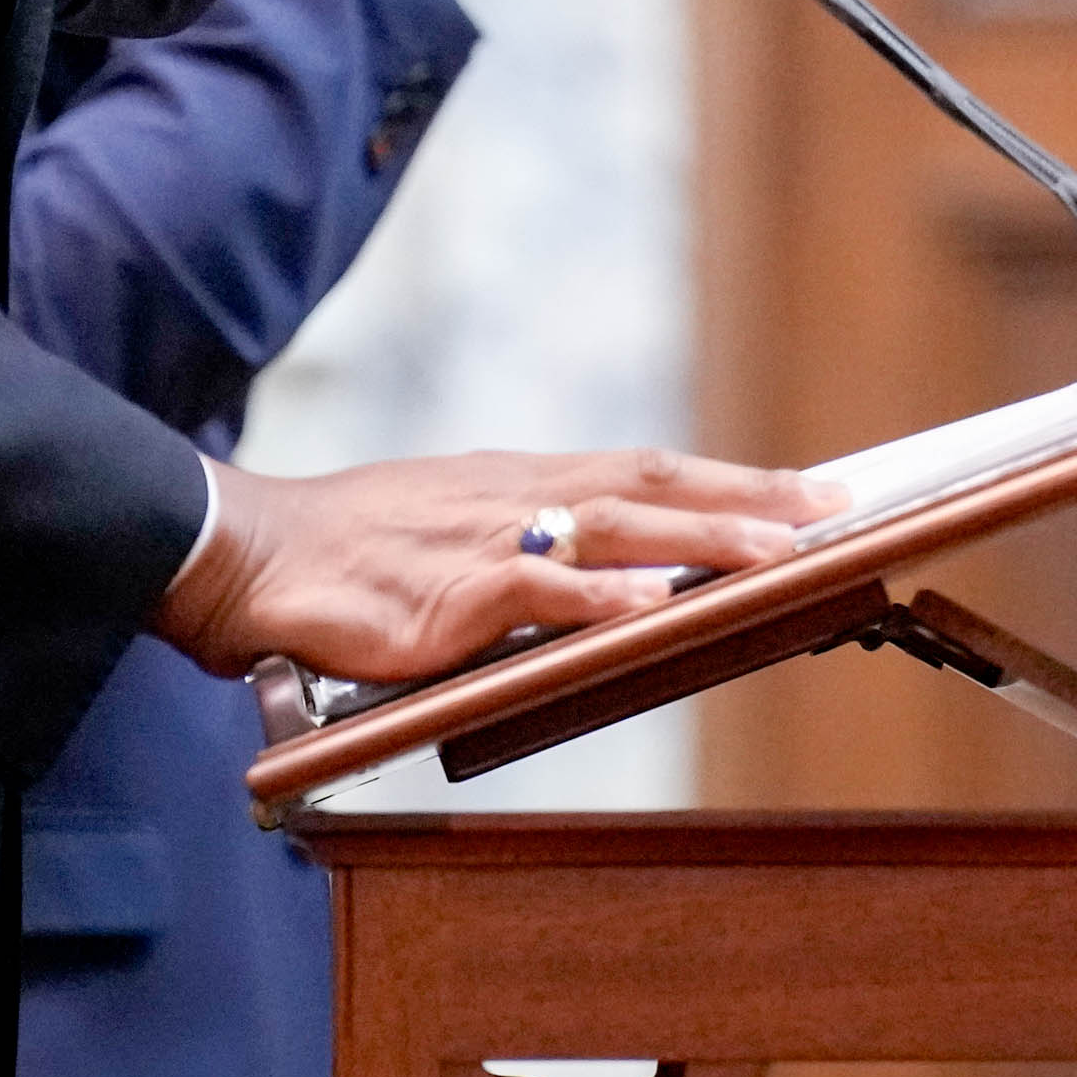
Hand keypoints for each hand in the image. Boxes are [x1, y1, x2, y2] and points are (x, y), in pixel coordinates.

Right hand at [150, 443, 840, 682]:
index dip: (730, 478)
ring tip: (773, 549)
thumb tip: (616, 578)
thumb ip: (533, 554)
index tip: (809, 488)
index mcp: (522, 485)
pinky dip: (592, 597)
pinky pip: (529, 592)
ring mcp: (480, 545)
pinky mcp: (440, 598)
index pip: (646, 470)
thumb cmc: (348, 555)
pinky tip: (643, 606)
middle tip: (831, 507)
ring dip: (696, 536)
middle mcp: (515, 500)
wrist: (245, 554)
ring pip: (609, 529)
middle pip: (650, 485)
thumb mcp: (454, 535)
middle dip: (746, 496)